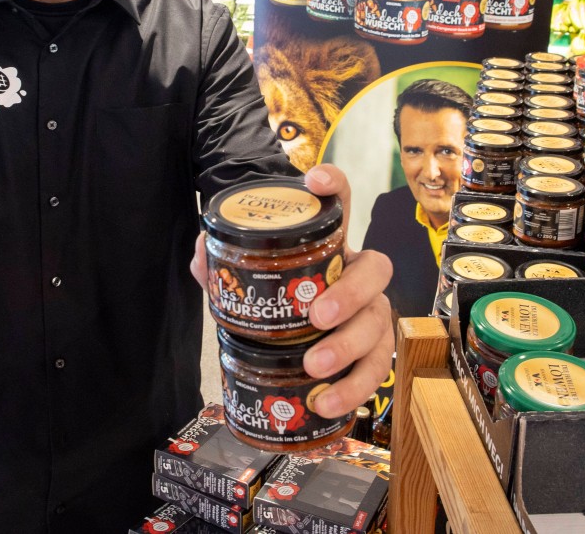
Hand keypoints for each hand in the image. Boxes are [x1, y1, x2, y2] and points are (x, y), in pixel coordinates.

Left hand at [191, 164, 393, 419]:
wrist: (297, 341)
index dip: (333, 186)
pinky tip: (329, 402)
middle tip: (317, 316)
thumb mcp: (248, 279)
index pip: (340, 203)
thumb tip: (203, 252)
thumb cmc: (277, 300)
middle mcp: (359, 274)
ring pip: (381, 323)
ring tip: (315, 367)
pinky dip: (355, 389)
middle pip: (376, 269)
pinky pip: (378, 368)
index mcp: (330, 246)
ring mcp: (372, 313)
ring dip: (351, 346)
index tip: (314, 181)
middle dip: (351, 294)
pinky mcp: (374, 353)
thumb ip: (223, 264)